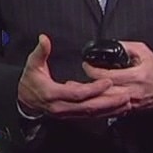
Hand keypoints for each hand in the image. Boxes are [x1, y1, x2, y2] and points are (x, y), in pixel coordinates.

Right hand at [18, 34, 132, 118]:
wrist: (25, 100)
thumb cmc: (30, 81)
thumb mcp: (32, 64)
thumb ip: (40, 51)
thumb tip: (44, 38)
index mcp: (53, 94)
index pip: (77, 94)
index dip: (93, 89)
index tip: (107, 81)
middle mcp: (62, 107)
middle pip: (89, 107)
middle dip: (109, 102)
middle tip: (126, 95)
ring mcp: (68, 113)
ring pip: (92, 113)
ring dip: (111, 108)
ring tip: (127, 102)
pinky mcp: (73, 114)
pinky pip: (91, 114)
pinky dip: (106, 111)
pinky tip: (117, 107)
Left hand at [82, 41, 152, 112]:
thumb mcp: (144, 52)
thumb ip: (127, 47)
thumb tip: (111, 45)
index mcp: (136, 76)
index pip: (108, 75)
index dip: (93, 70)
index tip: (86, 65)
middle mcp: (132, 92)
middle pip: (103, 92)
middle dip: (87, 86)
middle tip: (77, 80)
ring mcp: (130, 103)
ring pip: (105, 104)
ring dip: (90, 98)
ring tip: (78, 91)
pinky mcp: (129, 110)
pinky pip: (110, 111)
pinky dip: (99, 107)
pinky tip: (90, 102)